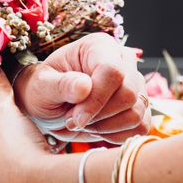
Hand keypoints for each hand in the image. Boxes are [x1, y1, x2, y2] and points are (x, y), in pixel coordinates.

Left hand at [13, 33, 150, 143]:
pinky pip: (140, 127)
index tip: (75, 118)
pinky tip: (97, 129)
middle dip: (99, 115)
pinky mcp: (140, 107)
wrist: (50, 106)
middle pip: (129, 94)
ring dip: (106, 127)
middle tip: (72, 120)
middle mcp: (123, 60)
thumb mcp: (42, 87)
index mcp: (99, 46)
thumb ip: (61, 85)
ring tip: (83, 122)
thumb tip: (84, 87)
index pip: (113, 71)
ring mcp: (136, 84)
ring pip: (136, 113)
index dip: (96, 99)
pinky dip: (117, 135)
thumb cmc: (43, 91)